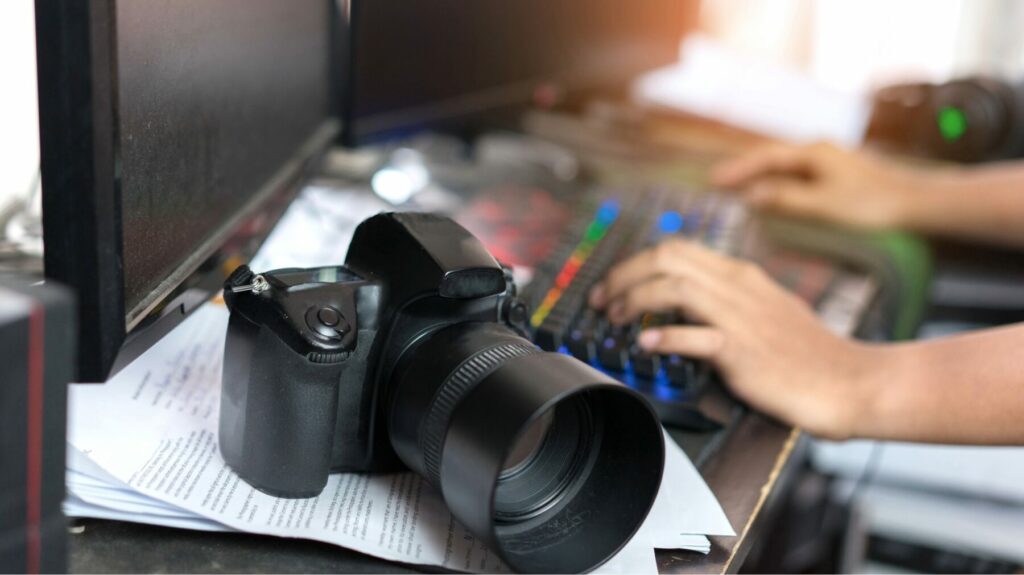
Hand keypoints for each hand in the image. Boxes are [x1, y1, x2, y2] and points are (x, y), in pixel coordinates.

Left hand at [588, 239, 878, 438]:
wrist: (849, 382)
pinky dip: (665, 337)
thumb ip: (725, 297)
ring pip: (674, 287)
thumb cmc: (806, 353)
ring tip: (615, 319)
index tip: (613, 286)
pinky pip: (697, 336)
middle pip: (666, 258)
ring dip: (634, 300)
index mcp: (739, 274)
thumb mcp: (764, 308)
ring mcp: (741, 317)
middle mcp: (737, 287)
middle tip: (602, 301)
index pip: (676, 249)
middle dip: (623, 274)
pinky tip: (646, 344)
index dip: (635, 263)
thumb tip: (683, 298)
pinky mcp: (744, 352)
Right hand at [711, 142, 926, 229]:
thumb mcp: (823, 205)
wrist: (917, 202)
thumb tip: (752, 195)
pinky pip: (798, 174)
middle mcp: (819, 151)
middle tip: (717, 183)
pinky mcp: (837, 174)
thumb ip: (786, 198)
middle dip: (745, 170)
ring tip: (737, 189)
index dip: (738, 168)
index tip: (715, 180)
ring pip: (786, 166)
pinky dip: (779, 182)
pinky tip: (773, 194)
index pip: (766, 156)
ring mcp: (829, 161)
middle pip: (773, 157)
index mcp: (814, 152)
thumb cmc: (872, 204)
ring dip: (761, 176)